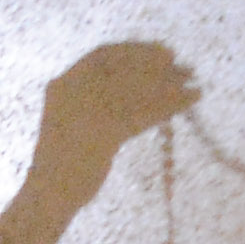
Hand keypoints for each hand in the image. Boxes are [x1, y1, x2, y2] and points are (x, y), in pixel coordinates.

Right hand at [26, 39, 199, 195]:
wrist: (49, 194)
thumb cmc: (63, 162)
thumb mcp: (74, 120)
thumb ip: (95, 100)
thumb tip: (137, 84)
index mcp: (63, 84)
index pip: (103, 54)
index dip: (134, 49)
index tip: (161, 50)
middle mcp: (73, 90)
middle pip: (125, 68)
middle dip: (159, 64)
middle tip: (186, 66)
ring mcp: (87, 111)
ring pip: (139, 89)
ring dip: (171, 85)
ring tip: (195, 86)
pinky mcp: (104, 134)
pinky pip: (145, 114)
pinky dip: (170, 106)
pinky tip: (189, 102)